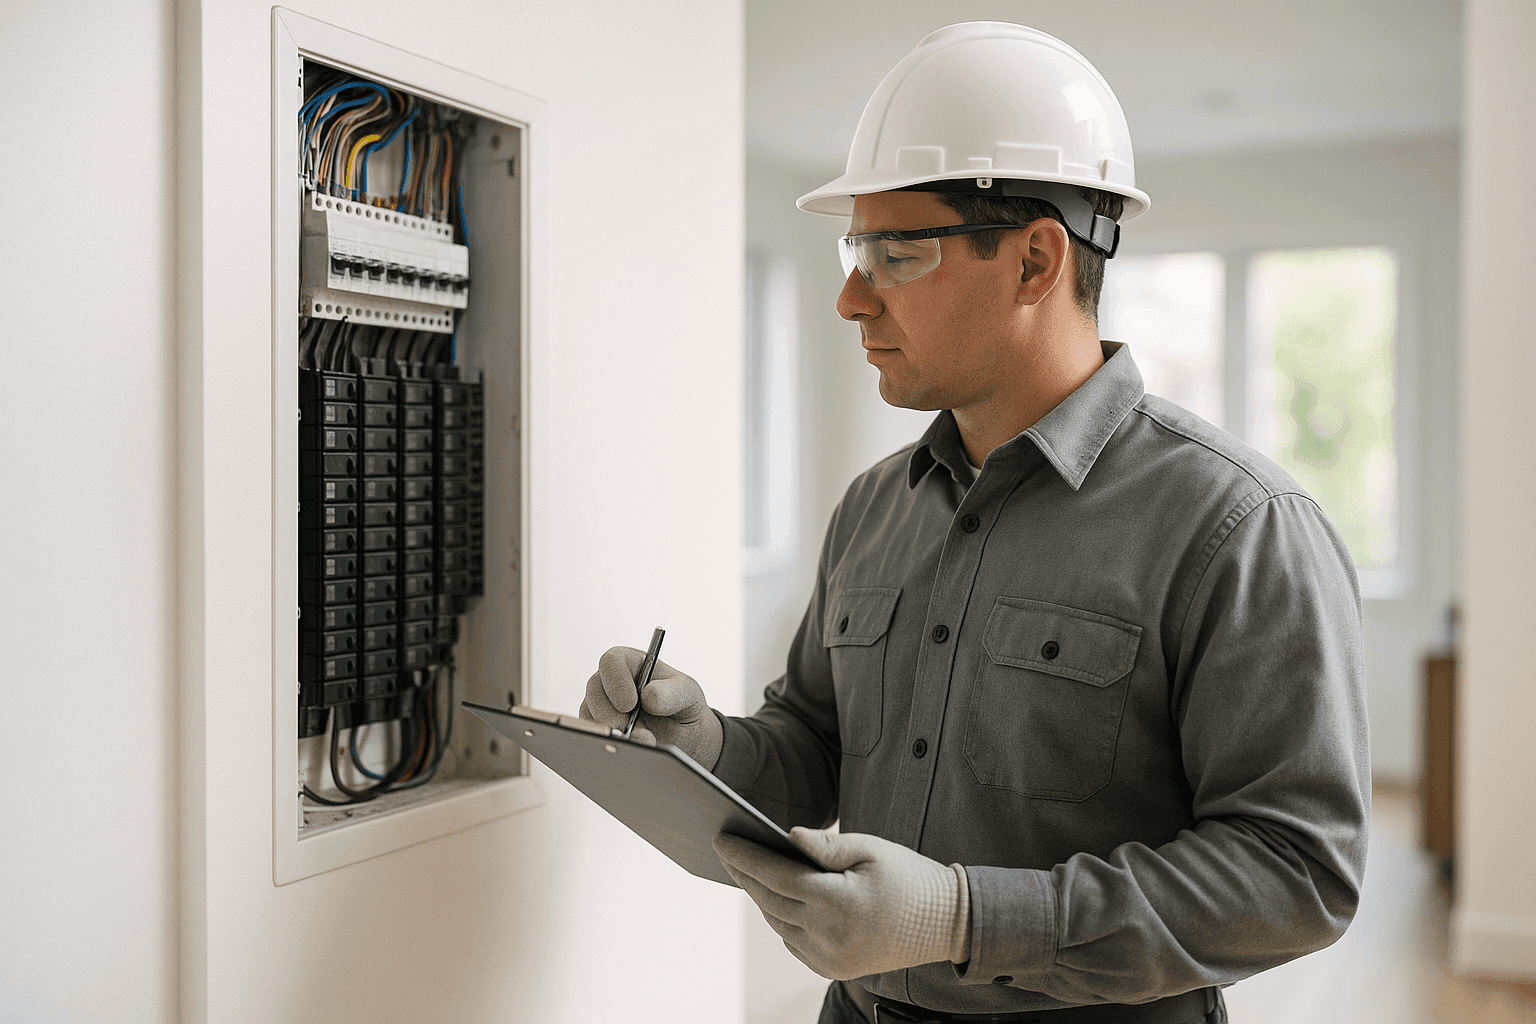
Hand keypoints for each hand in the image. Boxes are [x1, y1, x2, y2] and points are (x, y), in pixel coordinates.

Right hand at [579, 646, 722, 768]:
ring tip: (641, 744)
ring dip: (611, 733)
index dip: (616, 681)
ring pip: (589, 717)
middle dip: (610, 714)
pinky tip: (628, 753)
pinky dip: (608, 746)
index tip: (630, 704)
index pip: (612, 661)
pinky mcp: (600, 731)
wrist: (685, 740)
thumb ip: (672, 693)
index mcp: (632, 664)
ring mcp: (602, 708)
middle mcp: (611, 684)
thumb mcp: (688, 695)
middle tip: (628, 732)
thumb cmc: (684, 708)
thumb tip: (648, 696)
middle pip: (594, 691)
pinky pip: (592, 738)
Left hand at [713, 828, 969, 980]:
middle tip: (726, 849)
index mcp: (839, 903)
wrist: (947, 923)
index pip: (776, 876)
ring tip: (746, 869)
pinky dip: (781, 919)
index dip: (745, 856)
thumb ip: (827, 844)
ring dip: (761, 897)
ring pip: (778, 924)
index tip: (721, 838)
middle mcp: (830, 937)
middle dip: (745, 873)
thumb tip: (788, 836)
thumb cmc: (910, 877)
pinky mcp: (835, 970)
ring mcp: (831, 959)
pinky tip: (775, 898)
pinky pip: (794, 943)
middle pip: (771, 901)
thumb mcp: (872, 848)